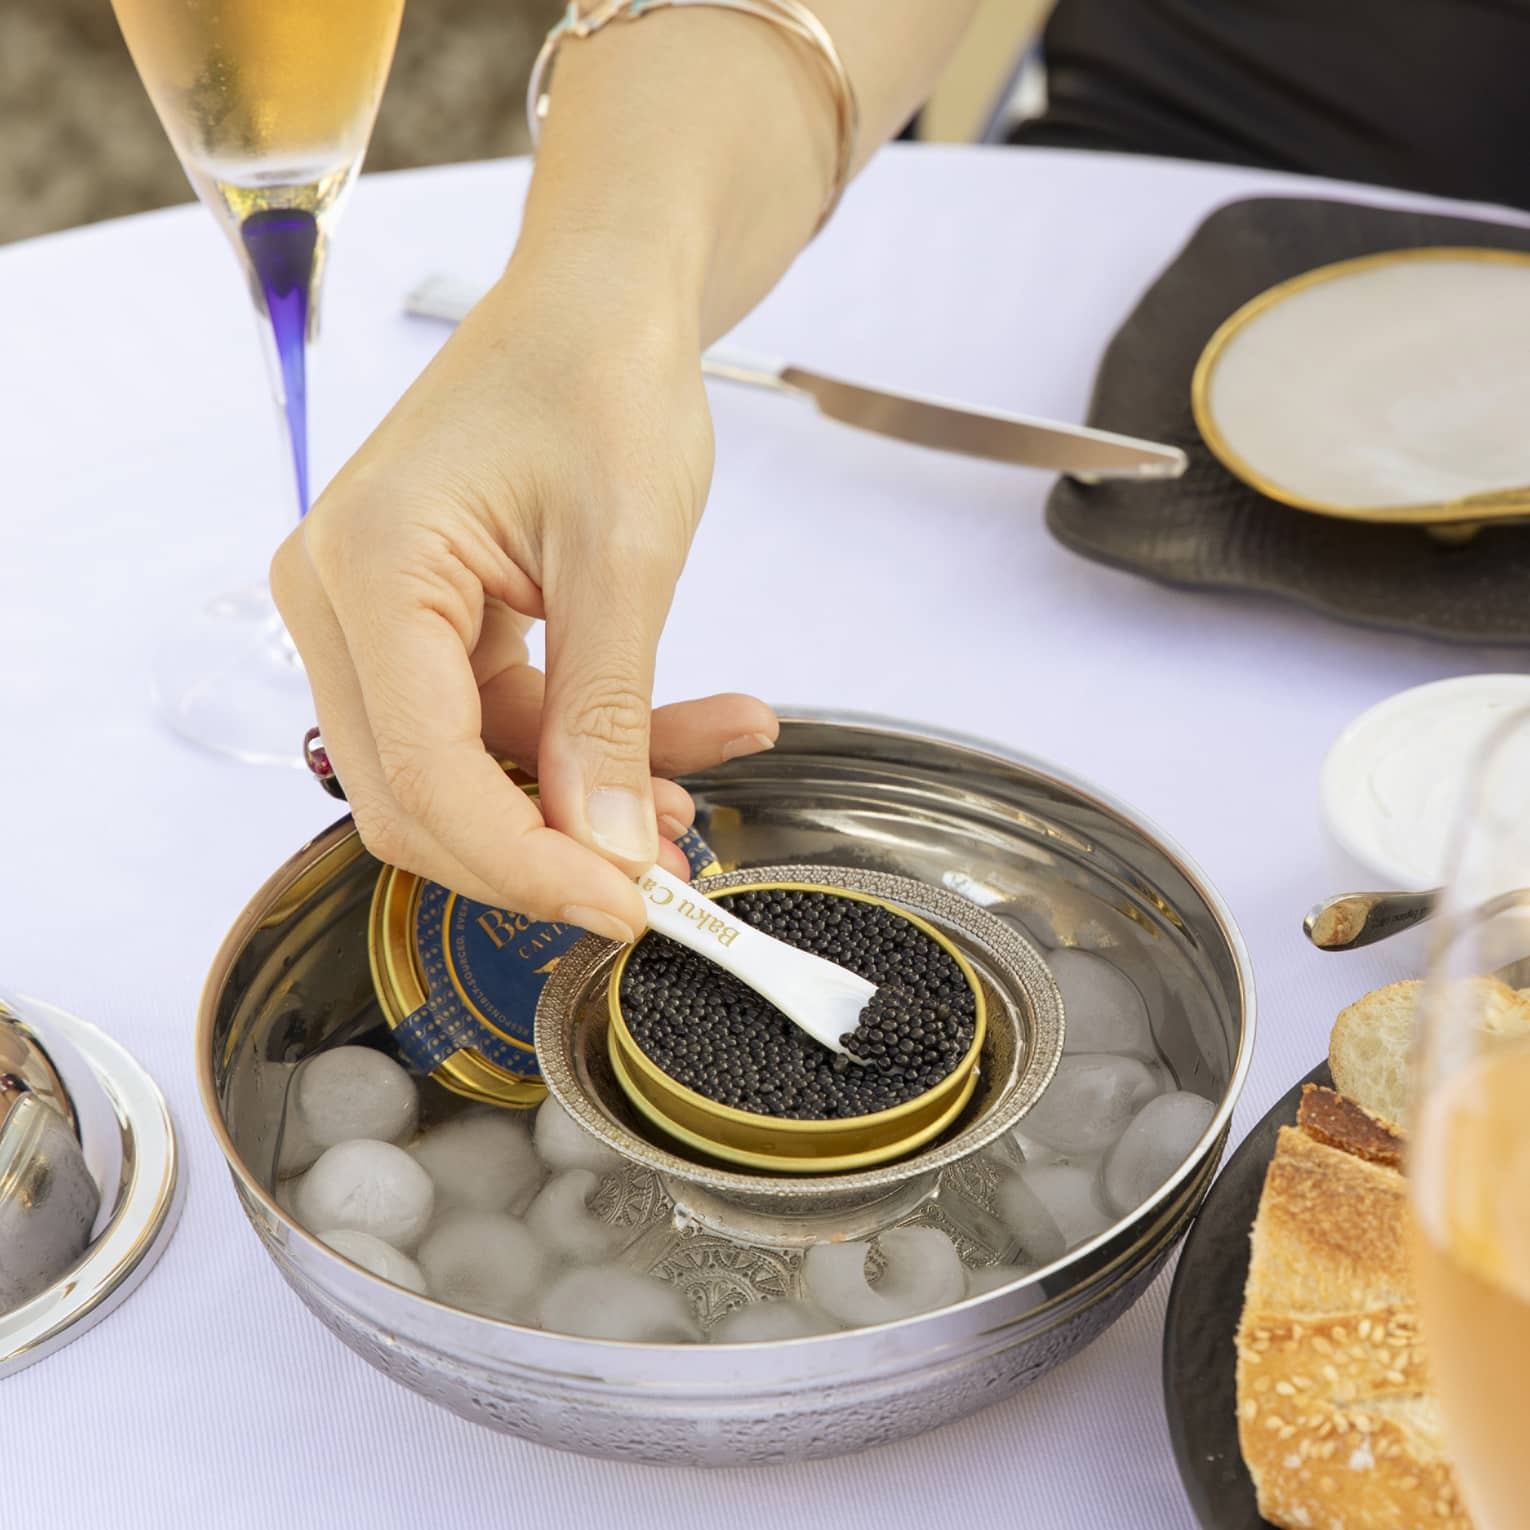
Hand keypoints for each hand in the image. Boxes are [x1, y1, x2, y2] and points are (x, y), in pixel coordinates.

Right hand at [271, 252, 775, 942]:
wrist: (598, 303)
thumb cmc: (603, 378)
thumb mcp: (626, 558)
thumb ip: (607, 715)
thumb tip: (610, 854)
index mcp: (365, 571)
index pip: (424, 777)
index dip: (527, 864)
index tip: (626, 906)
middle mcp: (335, 602)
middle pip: (419, 798)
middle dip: (545, 849)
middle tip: (657, 877)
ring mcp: (368, 618)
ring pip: (464, 773)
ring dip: (577, 800)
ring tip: (692, 793)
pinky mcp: (419, 627)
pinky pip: (491, 727)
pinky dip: (577, 746)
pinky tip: (677, 739)